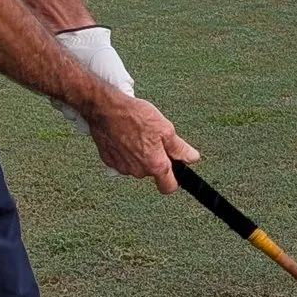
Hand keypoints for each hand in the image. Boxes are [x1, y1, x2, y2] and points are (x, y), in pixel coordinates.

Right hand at [78, 88, 199, 192]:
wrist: (105, 109)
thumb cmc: (134, 116)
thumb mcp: (165, 128)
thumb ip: (179, 148)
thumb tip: (192, 158)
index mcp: (155, 164)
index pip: (168, 187)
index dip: (173, 180)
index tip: (174, 171)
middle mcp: (138, 170)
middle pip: (152, 173)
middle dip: (154, 160)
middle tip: (153, 140)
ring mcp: (122, 168)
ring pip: (137, 167)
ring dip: (139, 156)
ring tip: (137, 135)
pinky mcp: (109, 161)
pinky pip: (123, 162)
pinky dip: (125, 153)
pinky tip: (125, 138)